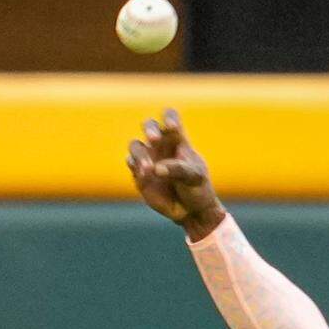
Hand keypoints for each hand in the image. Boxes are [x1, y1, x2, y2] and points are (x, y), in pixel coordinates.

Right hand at [126, 108, 224, 239]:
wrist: (191, 211)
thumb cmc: (197, 189)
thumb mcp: (195, 177)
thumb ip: (178, 170)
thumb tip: (156, 168)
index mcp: (178, 140)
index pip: (170, 117)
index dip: (169, 117)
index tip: (172, 127)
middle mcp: (161, 146)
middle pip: (149, 125)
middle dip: (150, 129)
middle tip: (154, 139)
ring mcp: (148, 158)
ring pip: (135, 145)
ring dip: (140, 154)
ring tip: (149, 169)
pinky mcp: (139, 173)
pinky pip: (131, 163)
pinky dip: (136, 166)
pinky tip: (146, 175)